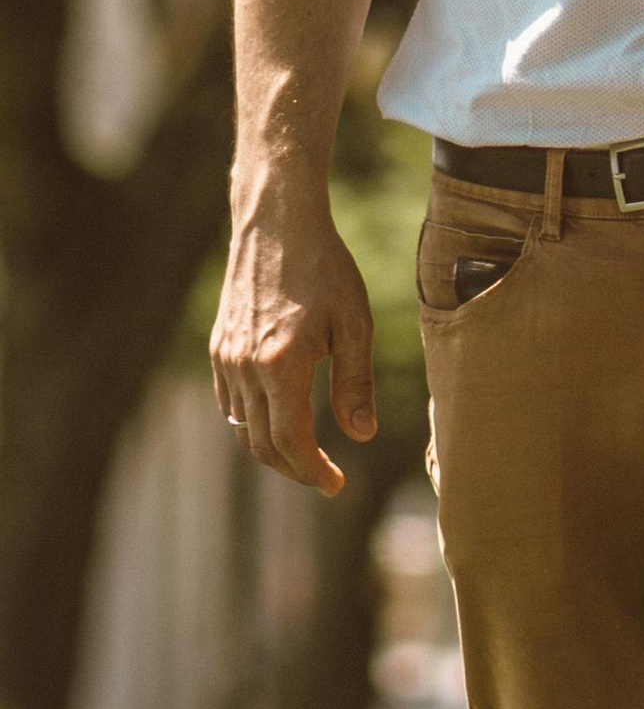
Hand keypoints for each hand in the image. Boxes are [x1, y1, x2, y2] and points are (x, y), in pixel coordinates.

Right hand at [210, 189, 374, 491]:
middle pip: (261, 443)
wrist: (276, 223)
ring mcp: (225, 357)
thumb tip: (361, 435)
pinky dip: (253, 421)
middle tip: (326, 478)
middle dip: (295, 468)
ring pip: (241, 426)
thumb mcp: (354, 325)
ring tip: (308, 454)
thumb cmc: (325, 269)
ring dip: (272, 448)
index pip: (290, 441)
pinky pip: (230, 402)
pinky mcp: (218, 346)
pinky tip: (280, 418)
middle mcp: (244, 367)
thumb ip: (355, 384)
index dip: (313, 471)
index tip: (337, 485)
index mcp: (280, 365)